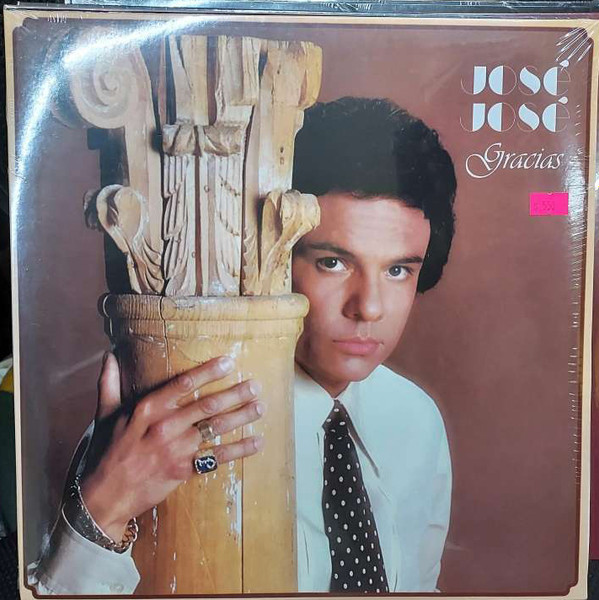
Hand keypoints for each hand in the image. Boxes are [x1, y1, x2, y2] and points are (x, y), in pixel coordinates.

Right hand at [80, 352, 264, 540]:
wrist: (103, 497)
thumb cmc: (106, 452)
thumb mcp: (104, 415)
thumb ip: (109, 383)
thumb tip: (109, 355)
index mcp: (147, 409)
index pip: (183, 384)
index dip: (208, 372)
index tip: (229, 362)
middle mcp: (164, 426)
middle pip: (206, 406)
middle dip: (234, 394)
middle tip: (255, 385)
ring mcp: (175, 449)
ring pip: (215, 429)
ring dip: (241, 417)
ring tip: (260, 406)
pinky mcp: (182, 470)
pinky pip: (216, 458)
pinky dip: (239, 450)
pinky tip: (257, 442)